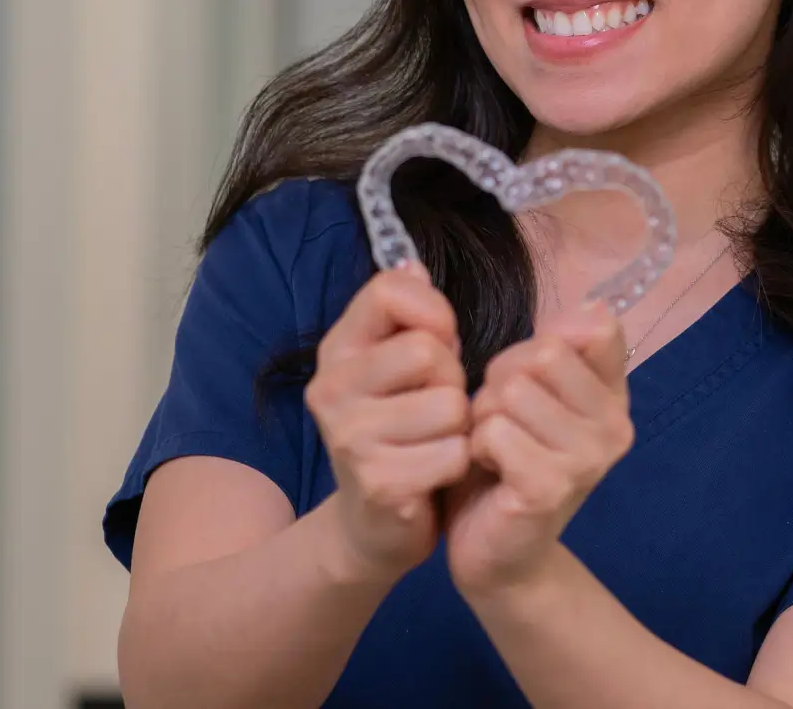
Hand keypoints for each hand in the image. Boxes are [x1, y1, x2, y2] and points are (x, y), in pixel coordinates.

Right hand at [304, 263, 472, 580]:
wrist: (376, 525)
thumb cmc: (401, 432)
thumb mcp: (397, 368)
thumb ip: (409, 318)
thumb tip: (414, 268)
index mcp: (337, 351)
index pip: (390, 290)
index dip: (433, 312)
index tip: (440, 341)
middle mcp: (331, 389)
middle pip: (427, 350)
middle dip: (452, 378)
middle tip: (438, 405)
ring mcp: (350, 438)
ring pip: (449, 404)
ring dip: (460, 426)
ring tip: (437, 439)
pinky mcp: (379, 484)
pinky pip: (454, 452)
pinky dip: (460, 463)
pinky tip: (438, 473)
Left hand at [443, 301, 633, 598]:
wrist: (498, 553)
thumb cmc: (510, 461)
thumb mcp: (535, 392)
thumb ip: (558, 349)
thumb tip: (595, 307)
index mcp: (616, 396)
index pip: (594, 328)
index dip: (539, 348)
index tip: (530, 386)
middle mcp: (616, 426)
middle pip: (542, 354)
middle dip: (503, 382)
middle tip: (502, 423)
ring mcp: (588, 460)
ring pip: (512, 392)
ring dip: (485, 418)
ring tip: (495, 449)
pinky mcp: (551, 488)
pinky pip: (495, 432)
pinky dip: (478, 448)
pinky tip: (489, 472)